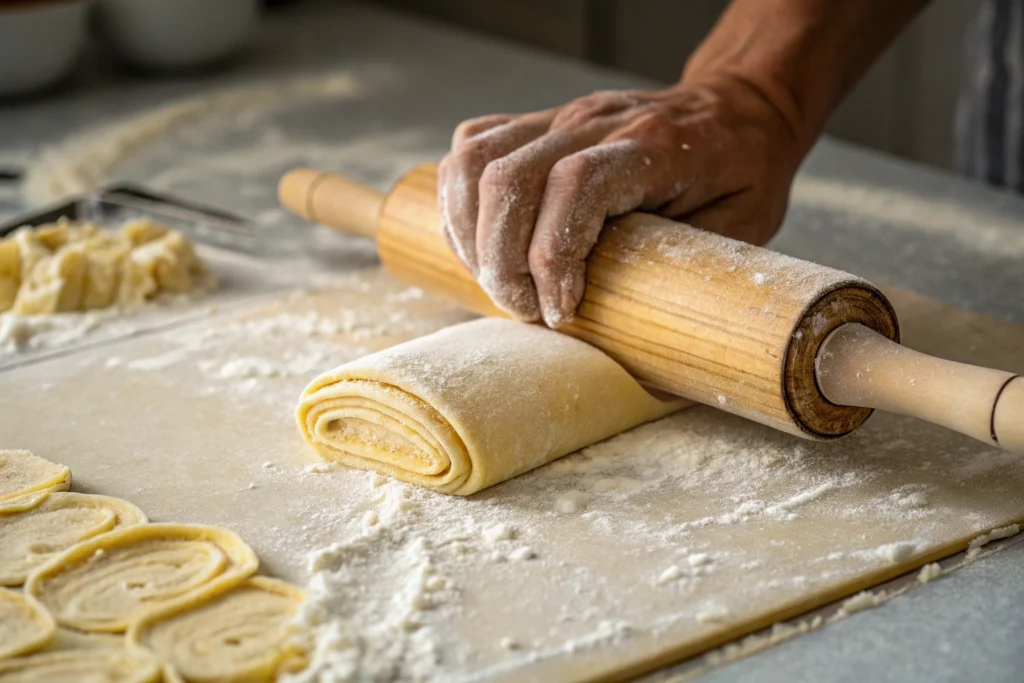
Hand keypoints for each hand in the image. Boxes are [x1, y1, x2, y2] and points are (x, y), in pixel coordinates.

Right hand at [437, 75, 804, 326]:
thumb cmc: (741, 173)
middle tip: (524, 310)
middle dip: (500, 261)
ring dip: (469, 234)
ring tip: (497, 284)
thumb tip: (653, 361)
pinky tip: (480, 245)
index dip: (552, 257)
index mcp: (654, 145)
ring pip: (474, 160)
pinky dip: (460, 204)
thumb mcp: (740, 228)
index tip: (561, 311)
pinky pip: (471, 148)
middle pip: (509, 178)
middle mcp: (595, 120)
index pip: (575, 186)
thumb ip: (692, 277)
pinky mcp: (537, 122)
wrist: (735, 109)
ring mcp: (560, 115)